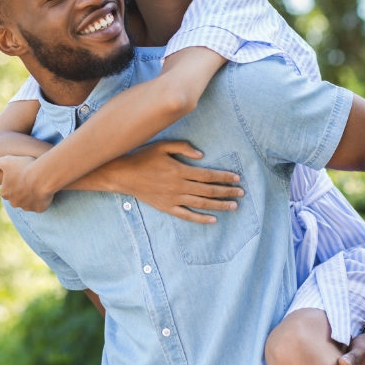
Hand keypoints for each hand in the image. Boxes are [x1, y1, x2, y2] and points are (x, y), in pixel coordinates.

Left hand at [0, 155, 52, 212]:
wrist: (43, 176)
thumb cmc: (24, 167)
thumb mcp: (6, 161)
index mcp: (5, 192)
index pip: (7, 190)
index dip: (14, 182)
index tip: (21, 175)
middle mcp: (14, 202)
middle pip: (17, 197)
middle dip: (22, 191)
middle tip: (31, 179)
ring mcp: (27, 207)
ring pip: (28, 202)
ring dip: (32, 196)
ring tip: (39, 184)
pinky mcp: (39, 209)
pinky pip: (40, 206)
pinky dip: (42, 200)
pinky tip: (45, 191)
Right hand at [107, 141, 243, 223]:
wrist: (122, 174)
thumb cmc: (142, 157)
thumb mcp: (162, 145)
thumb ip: (183, 147)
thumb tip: (201, 155)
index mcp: (180, 170)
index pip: (208, 175)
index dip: (224, 177)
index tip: (237, 178)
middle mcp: (179, 186)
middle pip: (208, 191)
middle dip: (227, 192)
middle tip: (242, 193)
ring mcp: (173, 199)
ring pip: (201, 204)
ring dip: (219, 205)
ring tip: (234, 206)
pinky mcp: (166, 207)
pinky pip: (186, 215)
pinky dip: (200, 218)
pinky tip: (213, 219)